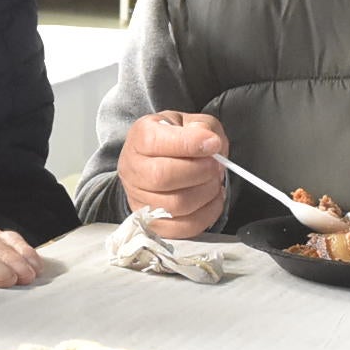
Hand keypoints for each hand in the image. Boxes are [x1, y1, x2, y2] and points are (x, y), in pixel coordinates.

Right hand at [119, 110, 229, 237]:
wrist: (155, 161)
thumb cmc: (173, 140)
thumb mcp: (188, 121)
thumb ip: (202, 127)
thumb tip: (212, 143)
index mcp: (140, 137)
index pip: (157, 142)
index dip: (190, 144)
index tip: (213, 144)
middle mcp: (133, 168)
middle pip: (163, 177)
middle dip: (199, 171)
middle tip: (216, 165)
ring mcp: (139, 198)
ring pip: (174, 205)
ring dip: (205, 193)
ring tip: (213, 181)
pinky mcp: (152, 222)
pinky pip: (181, 228)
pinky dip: (206, 215)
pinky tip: (212, 199)